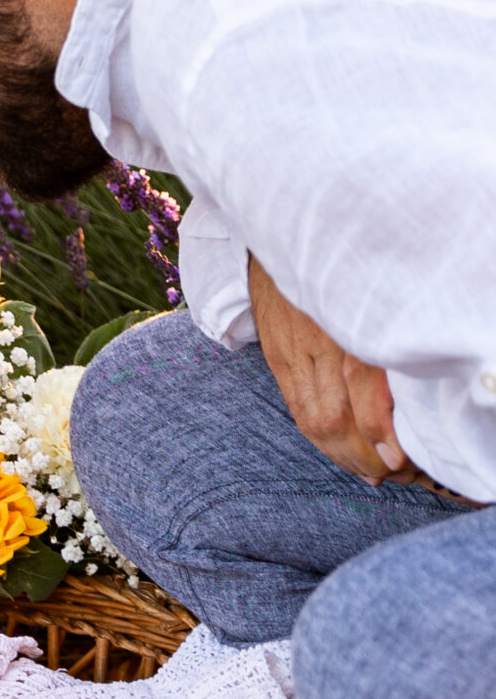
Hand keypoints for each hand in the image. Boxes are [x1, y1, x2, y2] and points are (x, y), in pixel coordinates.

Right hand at [248, 258, 413, 483]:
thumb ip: (394, 333)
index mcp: (348, 327)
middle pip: (336, 420)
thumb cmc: (348, 256)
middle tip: (400, 474)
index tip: (404, 460)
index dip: (380, 437)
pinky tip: (343, 453)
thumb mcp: (380, 289)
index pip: (360, 399)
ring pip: (314, 421)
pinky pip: (297, 408)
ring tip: (375, 472)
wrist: (286, 224)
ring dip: (345, 456)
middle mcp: (319, 343)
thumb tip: (421, 386)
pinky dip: (321, 439)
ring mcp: (293, 351)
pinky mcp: (277, 355)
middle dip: (367, 458)